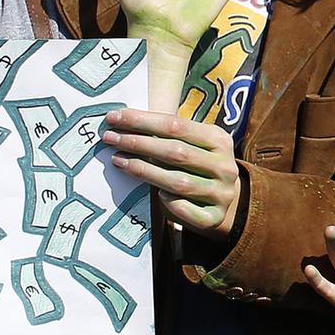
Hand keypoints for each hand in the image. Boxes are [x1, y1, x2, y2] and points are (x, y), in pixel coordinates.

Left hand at [102, 107, 244, 237]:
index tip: (115, 117)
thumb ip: (169, 134)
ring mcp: (222, 193)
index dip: (143, 120)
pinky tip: (154, 193)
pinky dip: (168, 201)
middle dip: (138, 143)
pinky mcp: (214, 217)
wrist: (224, 201)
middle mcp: (224, 166)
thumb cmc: (197, 166)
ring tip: (118, 160)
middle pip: (176, 152)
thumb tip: (124, 121)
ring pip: (177, 182)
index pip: (177, 125)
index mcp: (219, 140)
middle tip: (111, 138)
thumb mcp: (194, 144)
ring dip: (143, 170)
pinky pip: (184, 209)